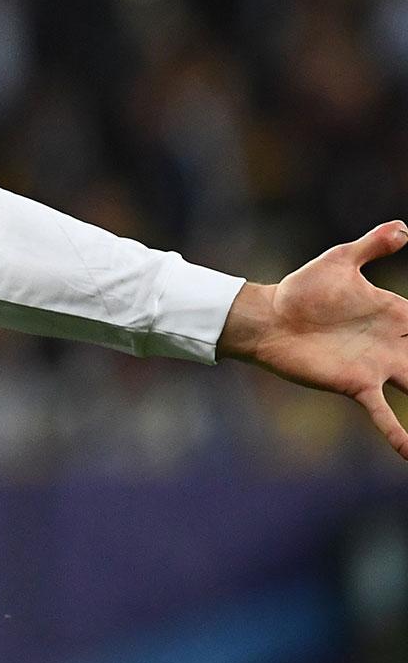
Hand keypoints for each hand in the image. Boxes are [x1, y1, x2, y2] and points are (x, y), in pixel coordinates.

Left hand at [218, 221, 407, 459]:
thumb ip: (372, 245)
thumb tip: (404, 228)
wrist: (268, 318)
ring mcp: (380, 368)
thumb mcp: (340, 261)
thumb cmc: (303, 288)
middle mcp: (397, 345)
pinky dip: (398, 434)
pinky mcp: (357, 385)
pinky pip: (383, 415)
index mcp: (400, 316)